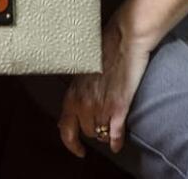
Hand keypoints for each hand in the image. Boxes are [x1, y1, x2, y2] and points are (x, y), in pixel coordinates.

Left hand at [57, 13, 151, 156]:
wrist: (123, 38)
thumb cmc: (103, 50)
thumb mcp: (82, 71)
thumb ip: (78, 91)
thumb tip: (74, 109)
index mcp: (73, 93)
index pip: (64, 128)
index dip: (71, 143)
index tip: (78, 149)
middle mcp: (84, 103)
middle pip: (86, 132)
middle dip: (92, 131)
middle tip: (99, 128)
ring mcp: (101, 106)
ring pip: (100, 134)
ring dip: (105, 132)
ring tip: (110, 124)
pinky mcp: (119, 107)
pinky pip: (115, 134)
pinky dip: (116, 141)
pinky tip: (117, 144)